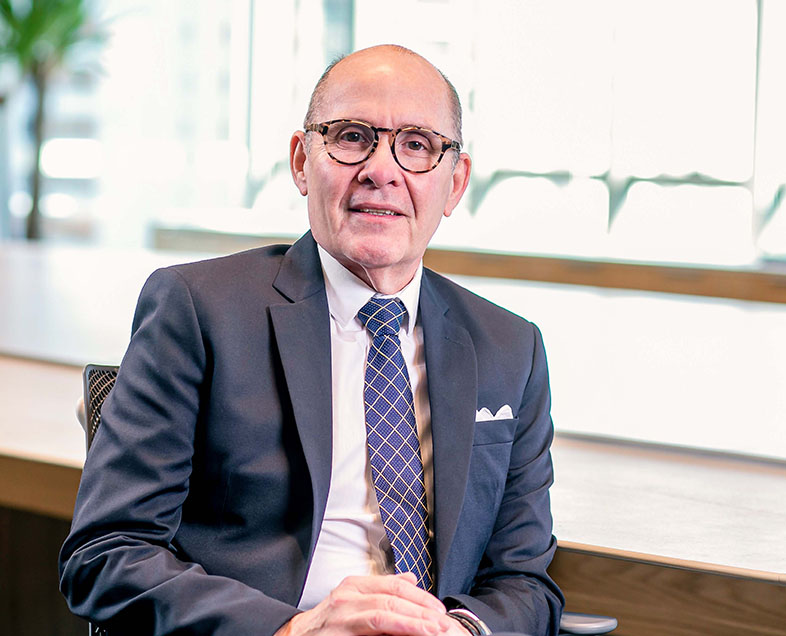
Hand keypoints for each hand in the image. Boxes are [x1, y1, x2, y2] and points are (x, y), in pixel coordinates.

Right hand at [274, 573, 464, 635]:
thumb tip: (411, 578)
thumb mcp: (355, 599)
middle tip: (442, 622)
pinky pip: (371, 629)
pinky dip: (393, 630)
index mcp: (355, 585)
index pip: (394, 585)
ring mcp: (341, 614)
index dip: (419, 596)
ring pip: (383, 615)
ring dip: (411, 622)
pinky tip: (407, 634)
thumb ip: (382, 590)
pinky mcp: (338, 633)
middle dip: (420, 610)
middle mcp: (348, 595)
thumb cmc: (330, 622)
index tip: (439, 609)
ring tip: (432, 630)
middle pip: (392, 598)